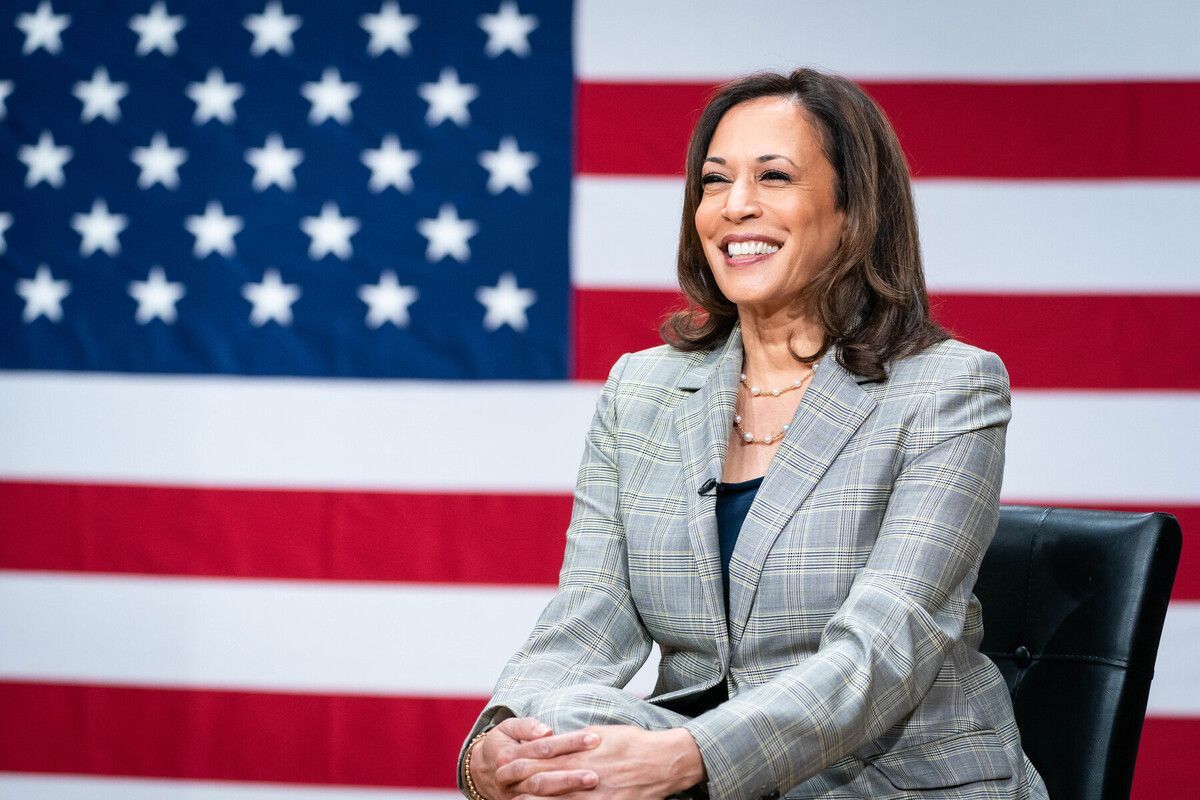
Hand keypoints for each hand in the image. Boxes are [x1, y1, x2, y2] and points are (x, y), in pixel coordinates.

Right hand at [470, 717, 601, 799]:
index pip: (543, 747)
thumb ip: (527, 726)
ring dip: (566, 788)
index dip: (568, 742)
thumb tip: (546, 730)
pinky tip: (577, 798)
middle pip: (543, 774)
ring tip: (591, 782)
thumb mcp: (508, 728)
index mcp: (508, 754)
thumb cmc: (502, 743)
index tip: (593, 739)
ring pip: (541, 792)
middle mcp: (510, 776)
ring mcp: (515, 793)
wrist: (480, 771)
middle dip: (570, 773)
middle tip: (595, 771)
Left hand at [495, 724, 705, 799]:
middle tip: (500, 783)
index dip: (519, 763)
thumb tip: (552, 743)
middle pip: (543, 782)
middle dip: (519, 784)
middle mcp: (583, 774)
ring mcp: (594, 795)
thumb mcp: (600, 734)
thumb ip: (574, 742)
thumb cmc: (631, 743)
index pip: (541, 758)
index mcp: (580, 753)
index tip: (502, 765)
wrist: (662, 761)